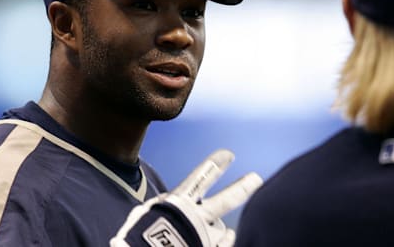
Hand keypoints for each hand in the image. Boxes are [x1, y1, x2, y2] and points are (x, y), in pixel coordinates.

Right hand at [110, 149, 262, 246]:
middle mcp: (197, 217)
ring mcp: (206, 236)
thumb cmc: (138, 239)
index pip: (201, 178)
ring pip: (225, 230)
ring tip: (211, 236)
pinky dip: (227, 242)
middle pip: (227, 199)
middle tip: (256, 178)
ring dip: (221, 232)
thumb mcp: (145, 215)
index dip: (216, 165)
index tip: (228, 155)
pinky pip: (228, 244)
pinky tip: (223, 241)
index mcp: (179, 204)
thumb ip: (163, 204)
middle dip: (243, 187)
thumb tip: (170, 198)